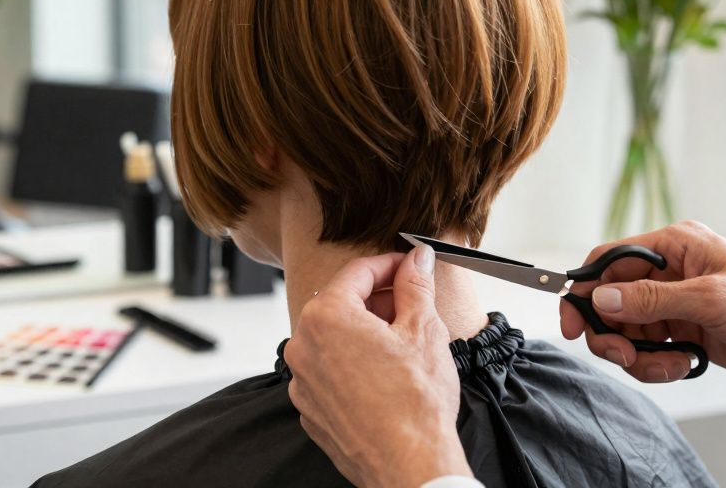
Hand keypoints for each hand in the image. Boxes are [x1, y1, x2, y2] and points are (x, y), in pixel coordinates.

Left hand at [284, 249, 472, 487]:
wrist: (409, 465)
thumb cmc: (415, 402)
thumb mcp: (423, 329)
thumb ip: (415, 285)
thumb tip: (418, 260)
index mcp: (326, 317)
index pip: (357, 272)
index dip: (389, 264)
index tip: (410, 267)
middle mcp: (302, 346)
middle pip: (341, 304)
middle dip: (377, 300)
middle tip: (411, 305)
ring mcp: (302, 381)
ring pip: (333, 339)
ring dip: (364, 333)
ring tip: (401, 343)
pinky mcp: (310, 409)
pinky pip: (329, 372)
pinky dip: (352, 364)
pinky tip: (384, 375)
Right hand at [560, 220, 725, 384]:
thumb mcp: (711, 298)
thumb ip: (652, 298)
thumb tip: (603, 297)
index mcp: (673, 246)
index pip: (609, 260)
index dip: (586, 290)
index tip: (574, 323)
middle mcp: (668, 271)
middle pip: (611, 300)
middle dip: (611, 332)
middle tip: (622, 357)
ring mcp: (674, 303)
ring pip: (626, 329)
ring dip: (635, 354)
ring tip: (665, 365)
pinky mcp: (683, 331)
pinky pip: (647, 349)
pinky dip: (654, 364)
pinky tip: (680, 366)